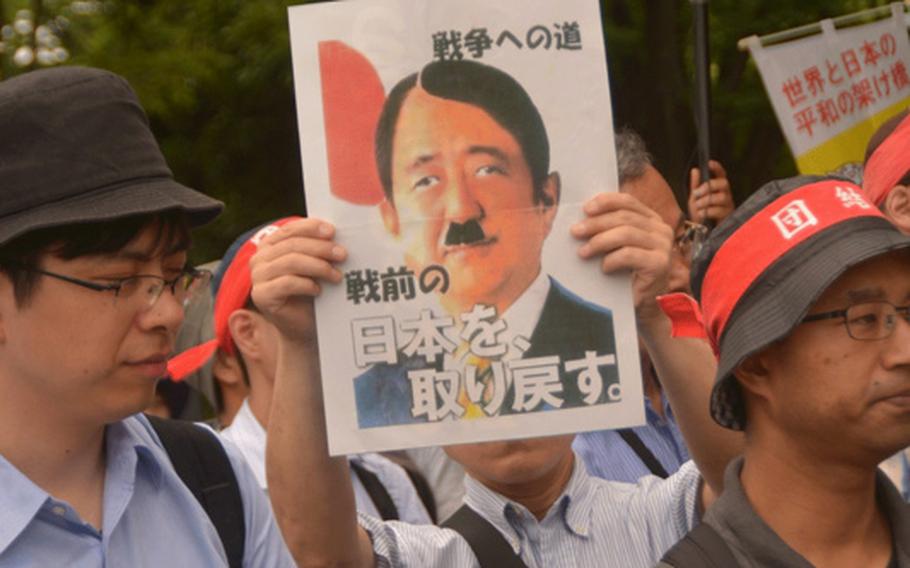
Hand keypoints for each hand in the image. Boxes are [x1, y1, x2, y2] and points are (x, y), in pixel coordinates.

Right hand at [249, 218, 345, 343]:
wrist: (303, 327)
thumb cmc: (311, 293)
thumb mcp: (315, 266)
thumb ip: (319, 249)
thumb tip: (337, 235)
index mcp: (271, 245)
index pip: (290, 229)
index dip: (311, 228)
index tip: (333, 231)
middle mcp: (260, 258)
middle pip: (292, 245)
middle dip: (321, 248)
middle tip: (342, 254)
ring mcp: (257, 277)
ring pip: (291, 262)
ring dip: (318, 266)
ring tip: (337, 275)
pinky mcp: (261, 295)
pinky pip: (287, 283)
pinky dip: (307, 284)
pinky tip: (319, 290)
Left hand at [571, 192, 672, 322]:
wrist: (644, 306)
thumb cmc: (627, 275)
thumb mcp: (618, 247)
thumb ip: (609, 230)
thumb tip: (582, 219)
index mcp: (652, 220)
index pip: (628, 202)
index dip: (606, 202)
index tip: (585, 209)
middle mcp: (661, 229)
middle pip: (624, 217)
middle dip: (596, 223)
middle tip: (576, 232)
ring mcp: (663, 246)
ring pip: (626, 234)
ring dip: (599, 241)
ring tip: (583, 252)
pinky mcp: (660, 264)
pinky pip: (629, 255)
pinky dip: (611, 260)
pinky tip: (603, 268)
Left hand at [688, 160, 733, 224]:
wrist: (701, 232)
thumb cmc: (700, 213)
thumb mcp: (695, 199)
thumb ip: (695, 186)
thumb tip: (695, 170)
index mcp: (719, 189)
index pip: (721, 175)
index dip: (717, 168)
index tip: (709, 163)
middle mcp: (726, 195)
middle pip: (724, 183)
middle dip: (709, 186)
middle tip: (696, 193)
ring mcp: (728, 206)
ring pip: (721, 197)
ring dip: (706, 201)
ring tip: (697, 206)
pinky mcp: (728, 217)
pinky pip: (719, 210)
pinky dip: (707, 211)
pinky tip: (701, 214)